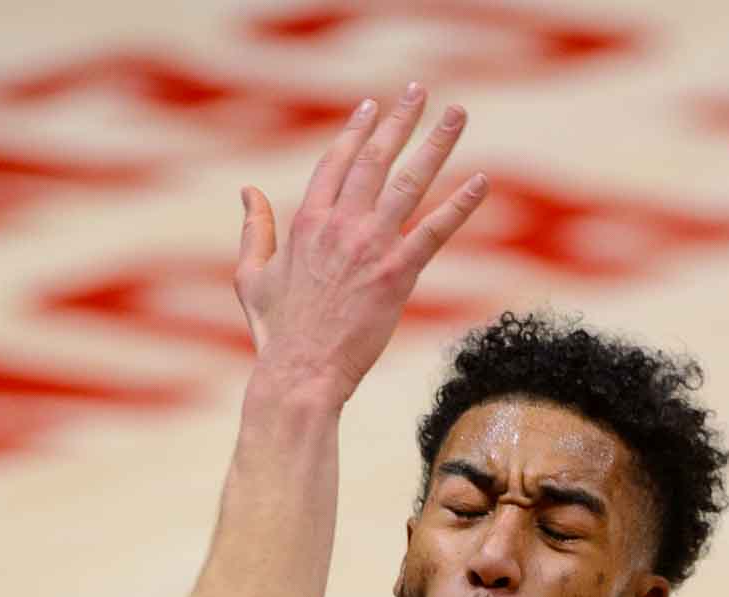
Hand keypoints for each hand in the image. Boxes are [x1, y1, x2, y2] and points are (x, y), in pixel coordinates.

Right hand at [235, 84, 487, 406]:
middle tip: (420, 92)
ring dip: (436, 144)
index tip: (373, 107)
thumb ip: (255, 229)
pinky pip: (435, 231)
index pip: (337, 161)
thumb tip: (247, 190)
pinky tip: (481, 181)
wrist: (300, 372)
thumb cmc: (276, 332)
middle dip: (400, 120)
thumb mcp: (251, 276)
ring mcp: (370, 246)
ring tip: (457, 115)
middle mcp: (340, 224)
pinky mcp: (397, 274)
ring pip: (409, 181)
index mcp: (307, 221)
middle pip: (376, 158)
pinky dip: (460, 205)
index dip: (357, 131)